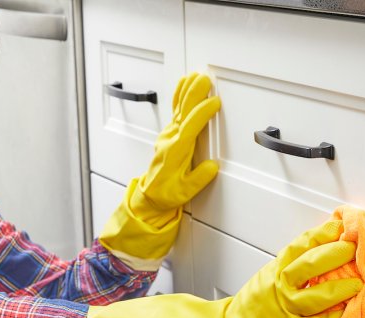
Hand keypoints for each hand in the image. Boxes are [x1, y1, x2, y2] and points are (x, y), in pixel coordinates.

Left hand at [98, 72, 220, 267]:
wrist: (150, 196)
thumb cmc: (167, 193)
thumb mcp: (185, 192)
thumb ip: (199, 178)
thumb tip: (212, 166)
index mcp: (176, 151)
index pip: (190, 127)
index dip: (202, 114)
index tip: (214, 103)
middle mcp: (171, 139)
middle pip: (183, 111)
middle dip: (194, 94)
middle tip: (205, 79)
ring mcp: (168, 134)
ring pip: (179, 107)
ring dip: (187, 90)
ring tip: (196, 75)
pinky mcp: (169, 133)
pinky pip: (176, 109)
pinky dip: (180, 95)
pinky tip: (184, 84)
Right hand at [221, 220, 363, 317]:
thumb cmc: (252, 303)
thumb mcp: (267, 276)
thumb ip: (291, 266)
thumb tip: (322, 250)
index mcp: (275, 270)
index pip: (299, 246)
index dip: (321, 234)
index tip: (338, 226)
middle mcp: (280, 287)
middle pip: (309, 266)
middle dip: (334, 255)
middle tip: (352, 248)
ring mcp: (286, 310)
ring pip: (315, 297)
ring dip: (339, 289)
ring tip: (357, 284)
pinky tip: (345, 313)